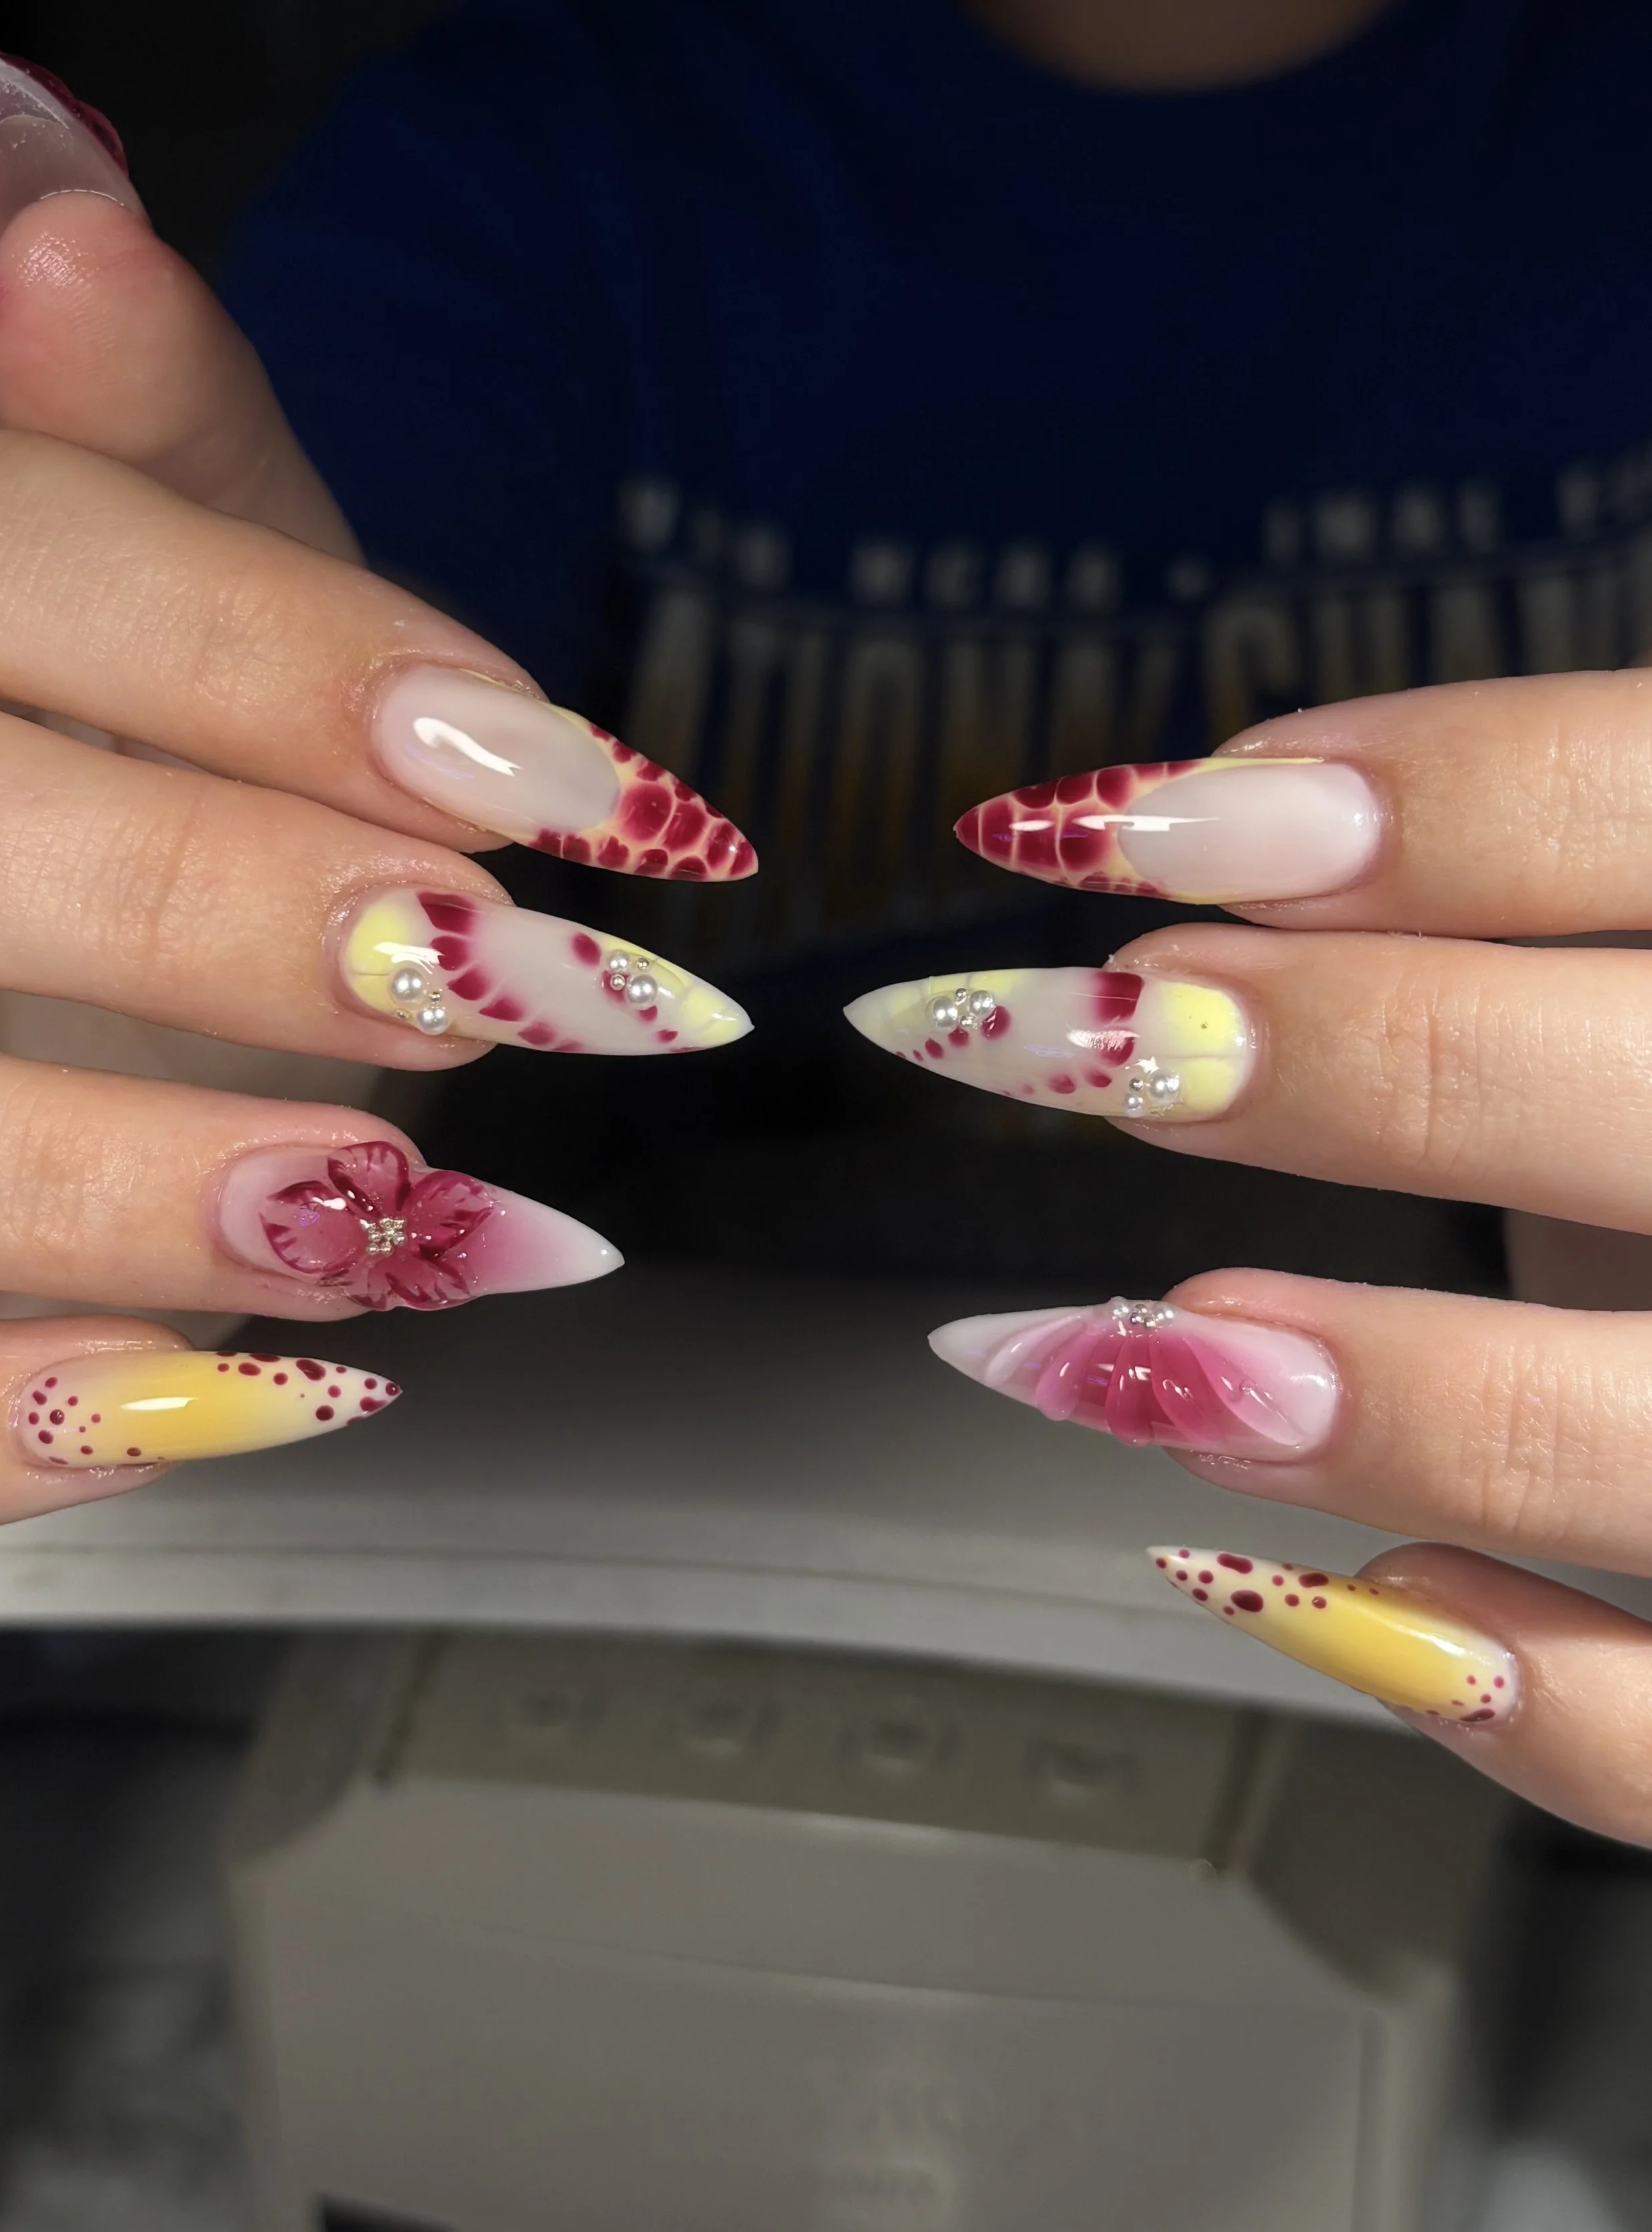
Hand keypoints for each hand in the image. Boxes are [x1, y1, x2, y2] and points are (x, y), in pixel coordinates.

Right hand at [0, 56, 751, 1515]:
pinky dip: (24, 1413)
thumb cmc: (138, 742)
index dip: (271, 662)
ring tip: (384, 1220)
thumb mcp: (167, 586)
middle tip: (481, 977)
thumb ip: (152, 454)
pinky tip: (215, 1412)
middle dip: (222, 912)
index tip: (553, 780)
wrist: (51, 926)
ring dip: (134, 1186)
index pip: (17, 566)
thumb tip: (61, 201)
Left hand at [847, 671, 1651, 1842]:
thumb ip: (1577, 878)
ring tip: (1131, 1352)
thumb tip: (1257, 817)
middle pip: (1647, 1103)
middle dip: (1339, 1059)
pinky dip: (1511, 1694)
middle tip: (1076, 1038)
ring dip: (1375, 1393)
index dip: (1418, 801)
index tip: (1138, 825)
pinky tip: (1324, 1603)